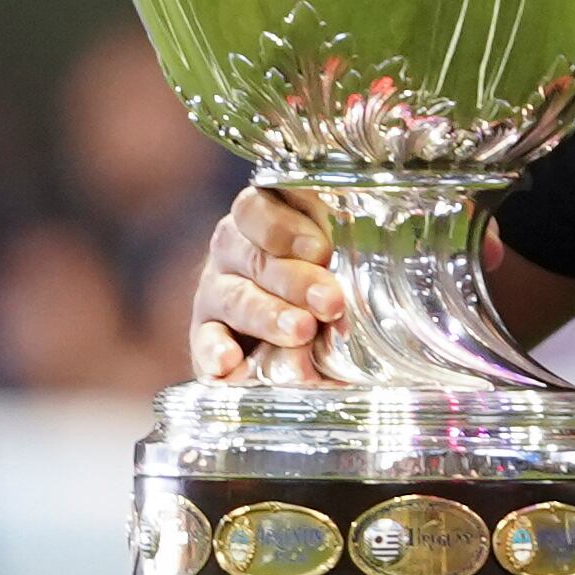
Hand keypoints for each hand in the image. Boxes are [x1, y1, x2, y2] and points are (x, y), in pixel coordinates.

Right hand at [189, 183, 342, 382]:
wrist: (286, 324)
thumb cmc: (323, 276)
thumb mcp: (335, 253)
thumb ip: (344, 251)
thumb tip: (371, 271)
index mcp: (259, 219)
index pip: (255, 210)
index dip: (283, 229)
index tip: (321, 250)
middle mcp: (231, 250)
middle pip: (254, 259)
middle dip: (294, 281)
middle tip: (330, 302)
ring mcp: (215, 292)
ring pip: (234, 299)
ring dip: (268, 316)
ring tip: (300, 331)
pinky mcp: (205, 334)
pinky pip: (203, 341)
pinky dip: (214, 352)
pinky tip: (228, 363)